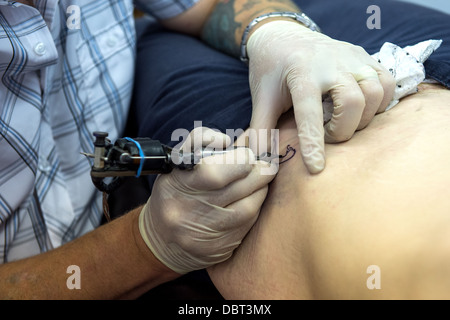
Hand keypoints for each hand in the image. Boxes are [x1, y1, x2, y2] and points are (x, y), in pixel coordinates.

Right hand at [139, 127, 275, 273]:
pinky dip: (256, 206)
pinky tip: (255, 197)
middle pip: (234, 188)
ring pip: (246, 207)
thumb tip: (226, 138)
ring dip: (261, 188)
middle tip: (264, 164)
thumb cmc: (175, 193)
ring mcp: (201, 234)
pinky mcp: (216, 249)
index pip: (213, 172)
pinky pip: (246, 225)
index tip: (248, 154)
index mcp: (175, 184)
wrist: (162, 239)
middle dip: (256, 171)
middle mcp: (185, 211)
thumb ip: (200, 141)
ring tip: (262, 178)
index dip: (239, 160)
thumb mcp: (177, 163)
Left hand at [246, 21, 395, 173]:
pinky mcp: (365, 56)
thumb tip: (257, 161)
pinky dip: (378, 103)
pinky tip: (359, 110)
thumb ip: (261, 129)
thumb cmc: (272, 70)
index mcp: (301, 73)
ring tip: (342, 122)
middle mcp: (330, 62)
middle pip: (352, 101)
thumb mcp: (262, 98)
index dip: (314, 143)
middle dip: (342, 130)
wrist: (284, 36)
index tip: (316, 168)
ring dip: (362, 118)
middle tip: (328, 135)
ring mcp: (351, 57)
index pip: (310, 112)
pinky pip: (385, 82)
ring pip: (375, 92)